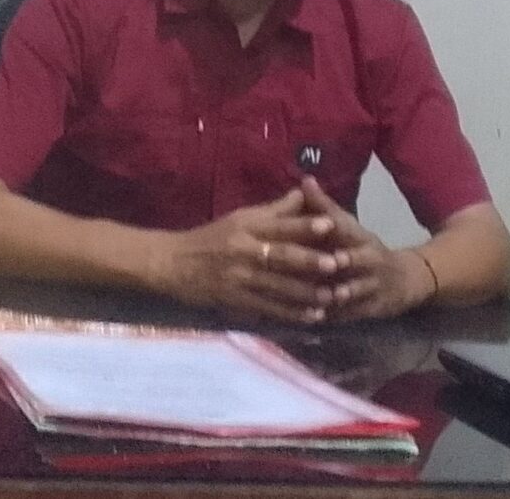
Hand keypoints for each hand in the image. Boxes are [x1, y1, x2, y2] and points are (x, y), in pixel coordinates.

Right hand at [151, 188, 343, 322]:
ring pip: (277, 287)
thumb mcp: (239, 217)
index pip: (279, 225)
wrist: (174, 264)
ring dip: (305, 293)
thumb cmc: (212, 237)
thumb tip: (304, 192)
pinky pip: (267, 308)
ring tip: (330, 297)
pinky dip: (290, 313)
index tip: (329, 224)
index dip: (303, 225)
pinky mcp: (235, 301)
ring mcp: (239, 278)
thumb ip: (274, 210)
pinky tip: (310, 316)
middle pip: (280, 256)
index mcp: (246, 226)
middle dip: (309, 261)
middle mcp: (243, 251)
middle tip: (336, 264)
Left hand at [297, 178, 434, 321]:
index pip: (348, 227)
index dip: (336, 225)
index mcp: (361, 237)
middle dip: (347, 261)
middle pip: (359, 259)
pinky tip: (320, 319)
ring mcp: (374, 285)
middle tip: (331, 262)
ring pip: (359, 289)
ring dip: (344, 292)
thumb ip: (324, 207)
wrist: (407, 278)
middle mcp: (370, 259)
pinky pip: (354, 314)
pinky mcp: (373, 308)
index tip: (323, 223)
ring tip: (328, 296)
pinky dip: (339, 316)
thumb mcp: (349, 227)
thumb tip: (304, 179)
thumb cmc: (365, 249)